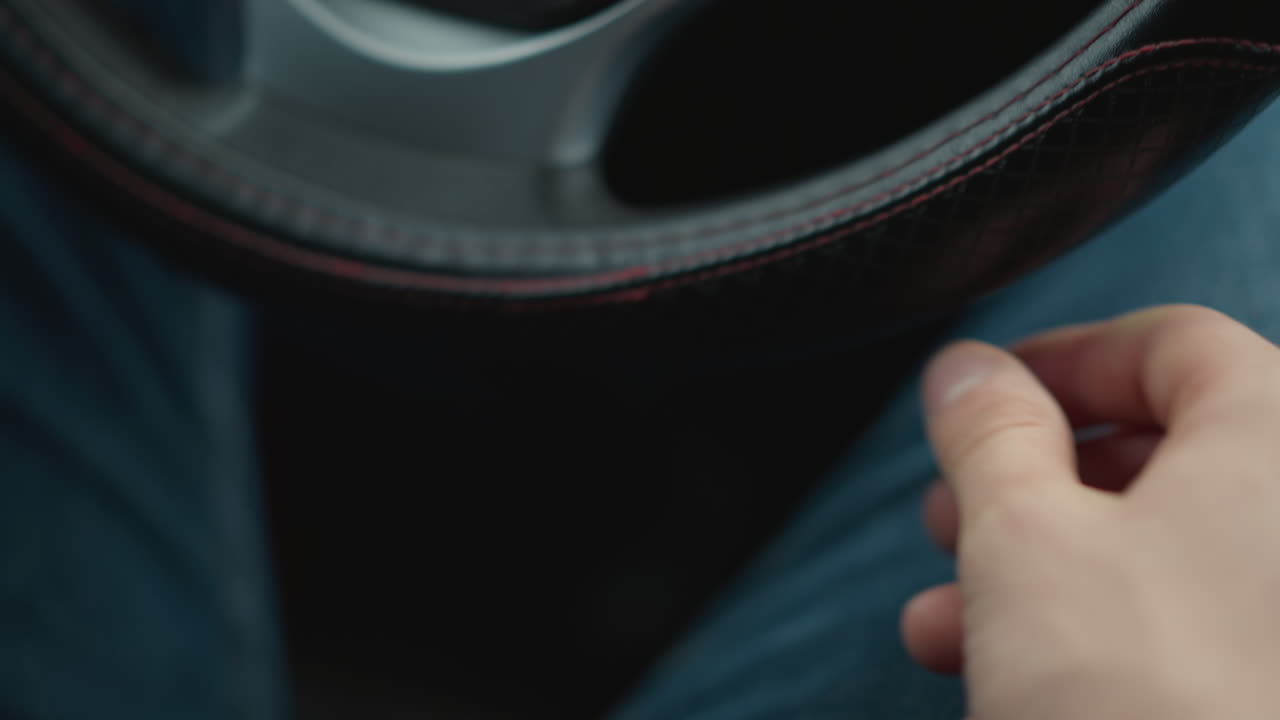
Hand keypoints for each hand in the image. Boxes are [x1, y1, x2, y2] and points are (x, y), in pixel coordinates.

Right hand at [898, 304, 1279, 719]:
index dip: (1056, 362)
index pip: (1168, 344)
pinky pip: (1200, 622)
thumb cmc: (1142, 704)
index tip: (978, 398)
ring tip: (950, 614)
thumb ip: (987, 432)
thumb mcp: (1022, 539)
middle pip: (1164, 451)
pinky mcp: (1278, 678)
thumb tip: (966, 371)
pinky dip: (1103, 628)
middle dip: (1031, 485)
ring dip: (1044, 567)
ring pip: (1171, 549)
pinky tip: (1004, 669)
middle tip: (953, 512)